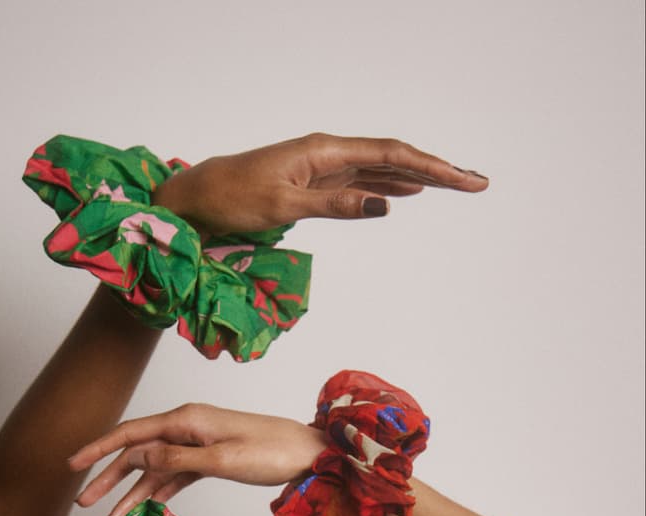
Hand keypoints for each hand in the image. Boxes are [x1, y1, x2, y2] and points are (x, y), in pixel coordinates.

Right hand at [70, 404, 321, 515]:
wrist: (310, 455)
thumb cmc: (272, 452)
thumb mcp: (221, 459)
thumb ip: (177, 459)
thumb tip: (136, 458)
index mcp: (186, 420)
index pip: (130, 434)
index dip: (98, 449)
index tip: (70, 465)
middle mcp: (187, 428)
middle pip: (137, 452)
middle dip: (108, 477)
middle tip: (83, 503)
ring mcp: (198, 443)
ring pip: (154, 468)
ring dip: (133, 492)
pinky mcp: (210, 459)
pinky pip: (175, 476)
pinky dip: (159, 493)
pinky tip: (145, 510)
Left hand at [152, 132, 487, 231]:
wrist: (197, 198)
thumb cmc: (232, 199)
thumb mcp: (283, 205)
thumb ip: (334, 205)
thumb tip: (382, 206)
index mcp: (324, 151)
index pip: (391, 154)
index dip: (432, 166)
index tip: (464, 180)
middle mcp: (328, 154)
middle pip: (394, 158)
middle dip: (437, 170)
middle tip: (477, 183)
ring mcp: (322, 169)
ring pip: (381, 170)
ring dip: (418, 178)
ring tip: (454, 186)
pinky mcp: (313, 186)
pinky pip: (360, 183)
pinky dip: (387, 188)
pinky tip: (406, 194)